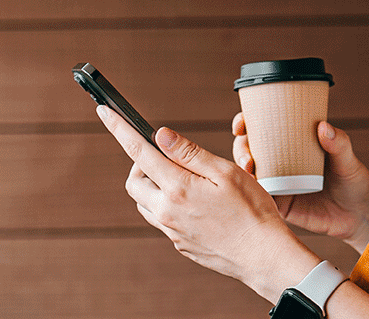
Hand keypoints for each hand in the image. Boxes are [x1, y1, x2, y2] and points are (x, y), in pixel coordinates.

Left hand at [97, 105, 320, 300]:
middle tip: (166, 157)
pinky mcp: (180, 244)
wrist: (263, 257)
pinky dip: (166, 205)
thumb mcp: (225, 172)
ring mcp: (172, 231)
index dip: (119, 128)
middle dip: (140, 164)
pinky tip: (194, 203)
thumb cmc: (252, 212)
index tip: (105, 112)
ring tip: (183, 180)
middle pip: (133, 182)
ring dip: (152, 187)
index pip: (138, 152)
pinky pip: (161, 220)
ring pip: (144, 203)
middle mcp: (167, 212)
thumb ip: (189, 153)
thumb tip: (159, 134)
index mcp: (177, 188)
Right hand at [233, 113, 368, 252]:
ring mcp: (278, 184)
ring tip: (249, 169)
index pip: (263, 129)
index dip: (246, 123)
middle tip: (248, 154)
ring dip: (241, 170)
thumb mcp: (347, 158)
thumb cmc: (354, 180)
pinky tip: (247, 191)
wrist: (361, 215)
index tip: (242, 124)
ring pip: (250, 174)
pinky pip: (259, 198)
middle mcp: (281, 162)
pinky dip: (250, 194)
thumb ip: (338, 143)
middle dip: (240, 148)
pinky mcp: (281, 205)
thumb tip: (323, 126)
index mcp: (293, 145)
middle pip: (249, 150)